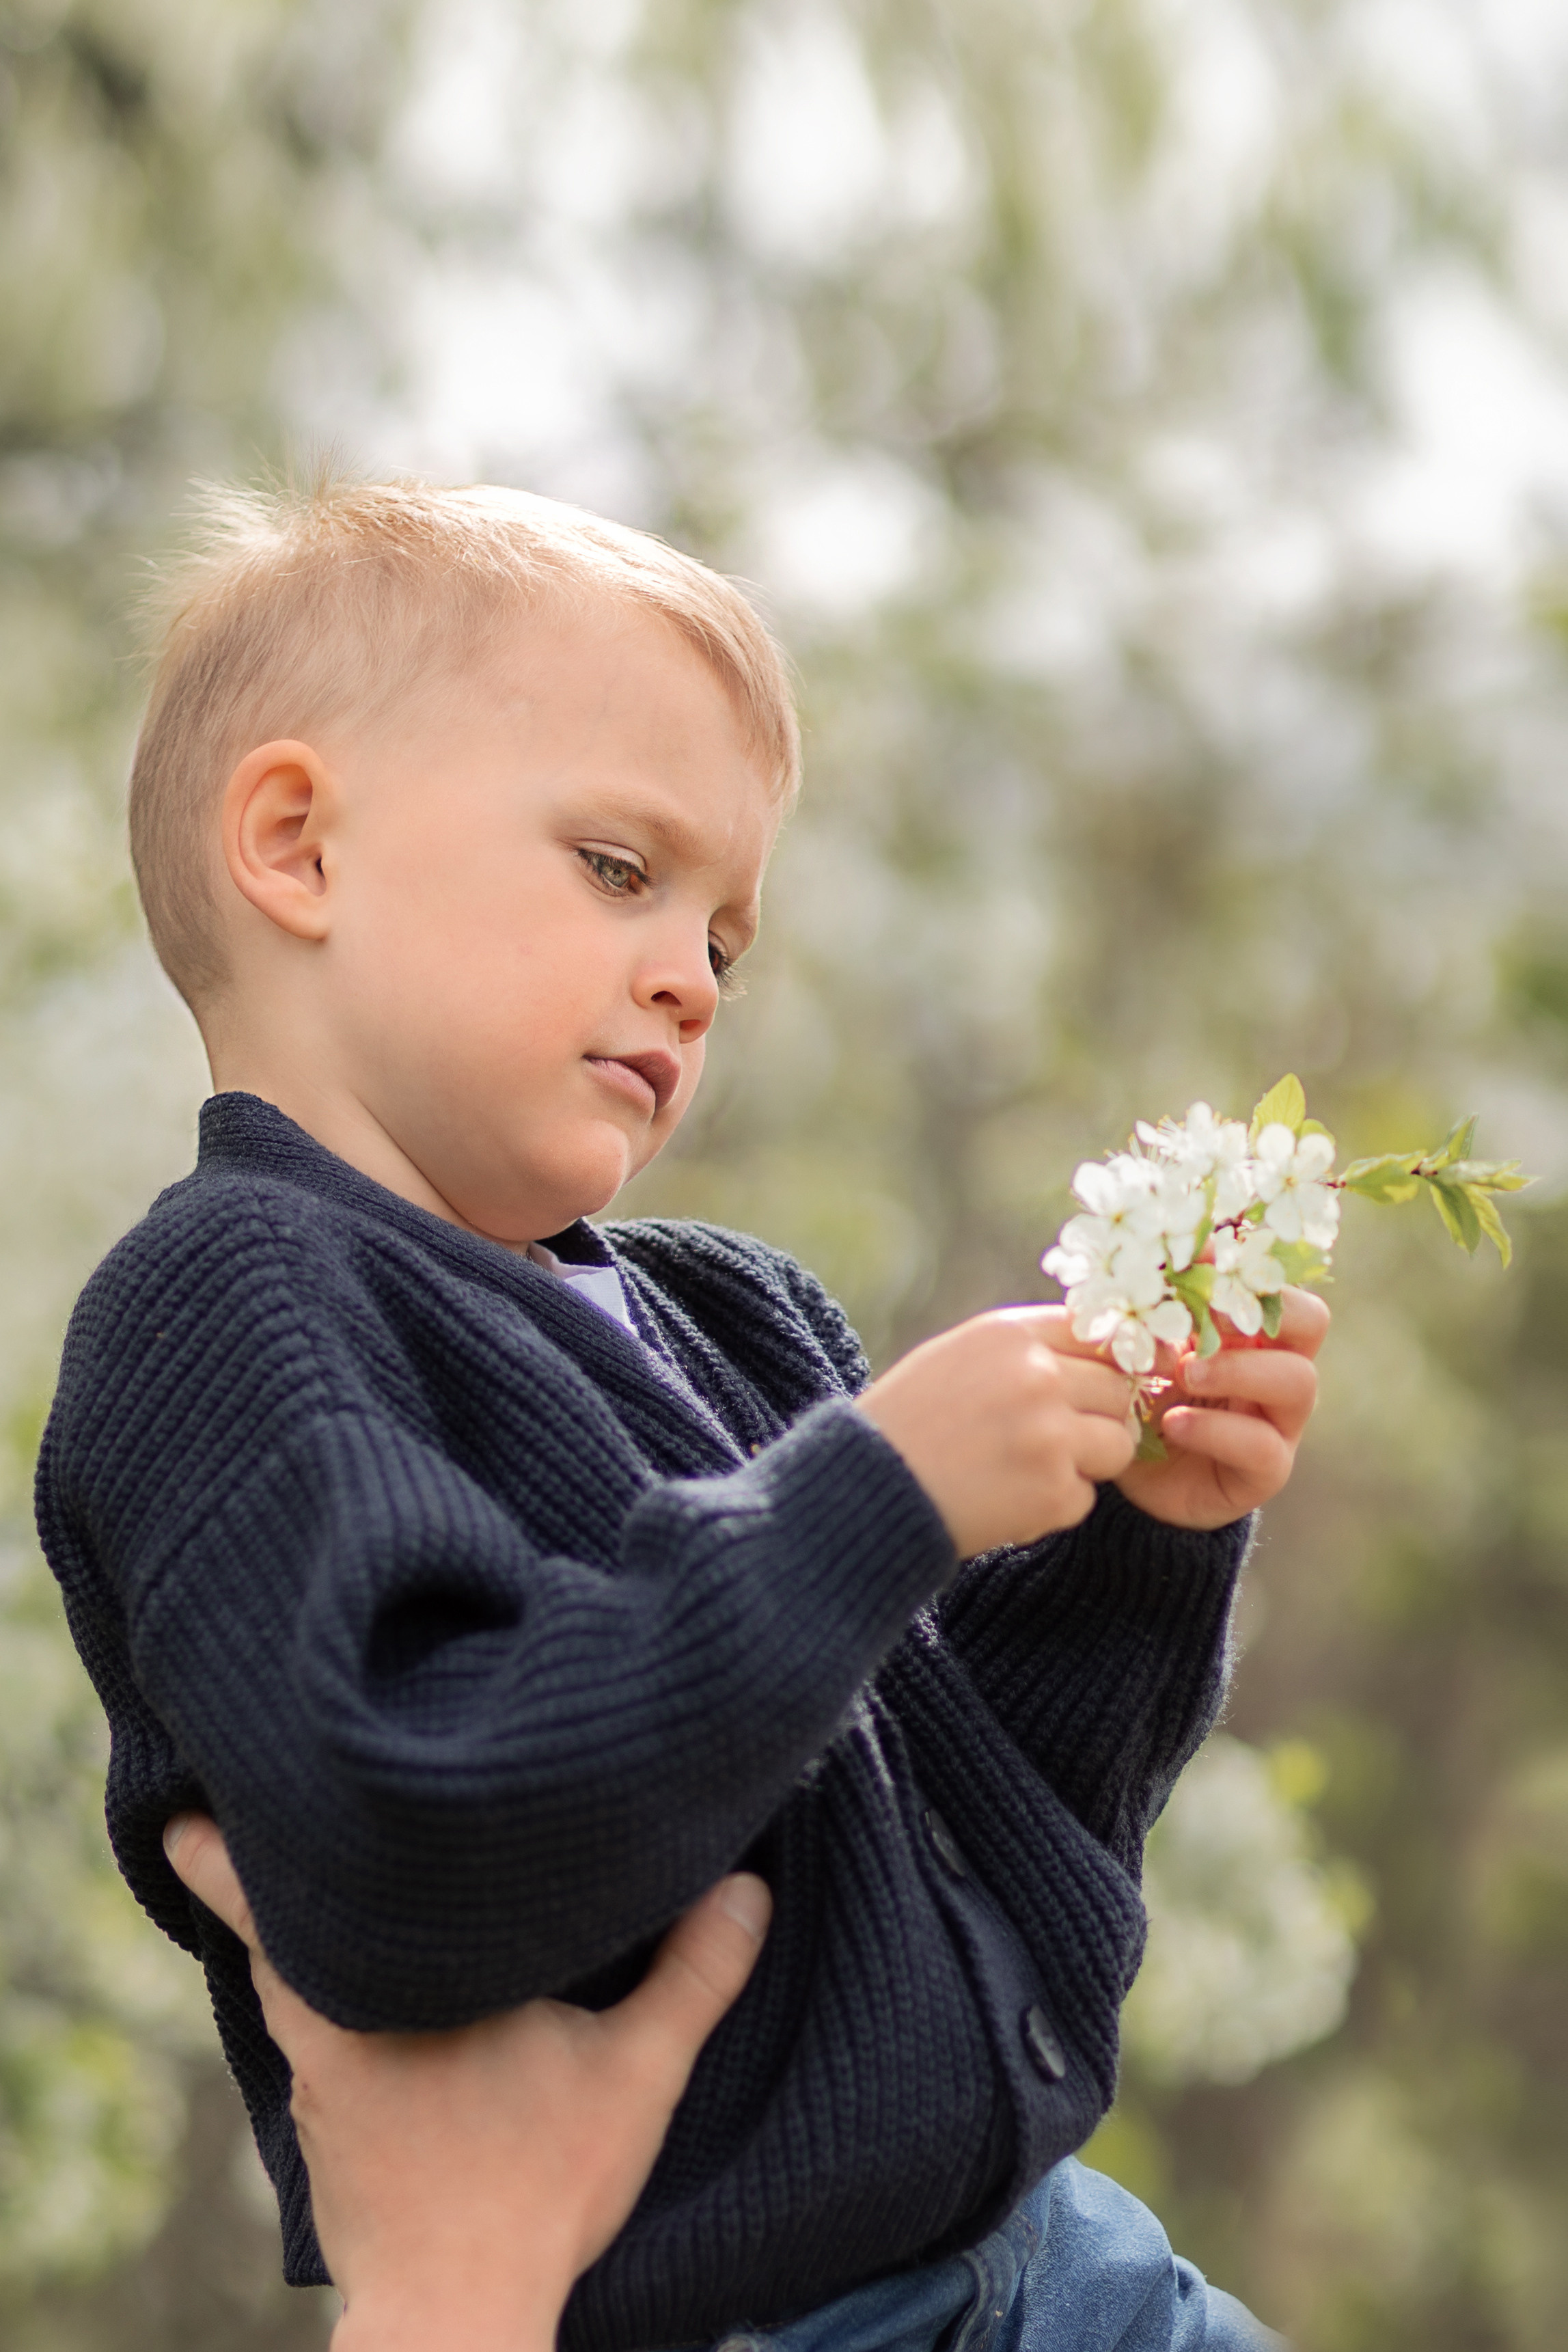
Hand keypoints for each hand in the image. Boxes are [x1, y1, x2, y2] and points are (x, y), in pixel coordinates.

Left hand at [163, 1815, 769, 2351]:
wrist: (460, 2317)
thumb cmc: (539, 2187)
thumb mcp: (634, 2073)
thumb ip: (693, 1976)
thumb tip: (750, 1886)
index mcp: (391, 1990)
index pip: (294, 1901)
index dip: (242, 1853)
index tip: (191, 1806)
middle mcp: (332, 2033)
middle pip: (269, 1936)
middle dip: (242, 1881)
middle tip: (201, 1823)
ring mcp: (321, 2091)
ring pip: (287, 1993)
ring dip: (288, 1947)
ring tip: (283, 1894)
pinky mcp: (328, 2140)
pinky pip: (310, 2048)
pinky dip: (318, 2011)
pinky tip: (355, 2002)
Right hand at [854, 1305, 1136, 1555]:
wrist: (864, 1490)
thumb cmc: (906, 1423)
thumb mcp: (957, 1358)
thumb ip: (1024, 1351)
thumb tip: (1098, 1352)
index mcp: (1010, 1335)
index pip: (1098, 1333)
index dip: (1098, 1364)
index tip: (1086, 1387)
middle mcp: (1037, 1376)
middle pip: (1119, 1389)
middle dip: (1097, 1416)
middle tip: (1054, 1438)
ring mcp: (1049, 1435)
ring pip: (1118, 1444)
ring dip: (1087, 1463)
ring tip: (1031, 1469)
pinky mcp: (1052, 1492)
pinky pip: (1086, 1497)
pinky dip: (1054, 1506)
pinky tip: (1007, 1500)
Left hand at [1114, 1285, 1329, 1529]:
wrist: (1128, 1472)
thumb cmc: (1139, 1394)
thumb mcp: (1139, 1345)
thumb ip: (1151, 1309)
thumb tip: (1150, 1263)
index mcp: (1250, 1330)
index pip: (1275, 1283)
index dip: (1243, 1266)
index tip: (1198, 1256)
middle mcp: (1276, 1368)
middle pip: (1312, 1321)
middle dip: (1264, 1311)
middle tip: (1208, 1317)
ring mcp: (1279, 1421)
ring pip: (1297, 1381)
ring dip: (1237, 1369)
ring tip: (1184, 1374)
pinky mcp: (1266, 1471)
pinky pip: (1263, 1445)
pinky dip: (1215, 1429)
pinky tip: (1174, 1425)